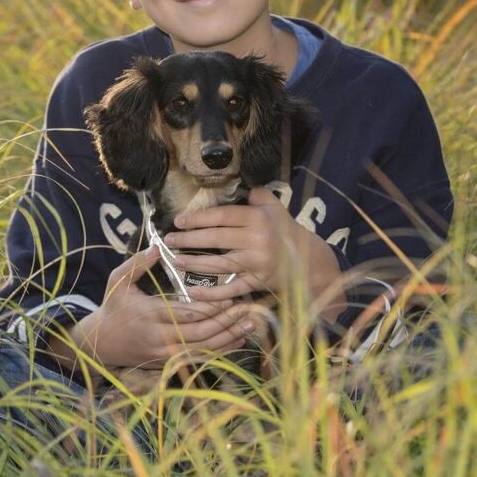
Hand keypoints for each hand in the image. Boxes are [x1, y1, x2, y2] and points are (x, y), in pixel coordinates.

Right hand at [66, 245, 256, 368]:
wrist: (100, 344)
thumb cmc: (112, 307)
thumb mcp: (117, 281)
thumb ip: (137, 263)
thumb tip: (158, 246)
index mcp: (150, 316)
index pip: (186, 314)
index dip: (210, 308)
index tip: (230, 298)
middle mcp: (160, 339)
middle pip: (200, 334)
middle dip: (226, 323)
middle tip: (248, 309)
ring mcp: (165, 355)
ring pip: (203, 350)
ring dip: (229, 338)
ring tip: (250, 324)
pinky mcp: (169, 364)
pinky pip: (199, 360)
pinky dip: (220, 352)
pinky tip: (237, 341)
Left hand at [163, 187, 347, 321]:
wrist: (308, 260)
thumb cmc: (284, 230)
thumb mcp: (274, 207)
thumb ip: (256, 195)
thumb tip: (236, 182)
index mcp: (258, 218)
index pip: (222, 216)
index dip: (198, 218)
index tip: (179, 221)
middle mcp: (257, 240)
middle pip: (216, 239)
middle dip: (189, 240)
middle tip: (168, 241)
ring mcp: (257, 263)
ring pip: (220, 264)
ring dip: (195, 264)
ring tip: (176, 261)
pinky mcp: (258, 282)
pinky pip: (231, 289)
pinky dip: (212, 293)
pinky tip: (193, 291)